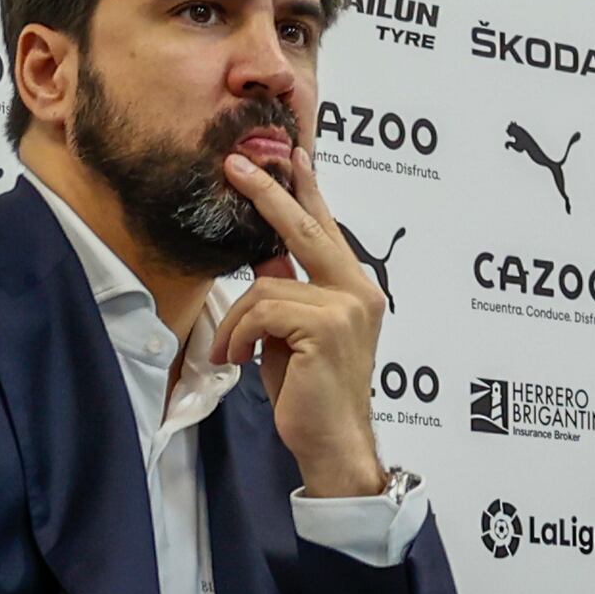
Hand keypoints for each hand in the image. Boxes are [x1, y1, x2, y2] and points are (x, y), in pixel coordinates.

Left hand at [212, 137, 388, 497]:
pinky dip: (241, 335)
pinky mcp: (327, 326)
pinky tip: (240, 360)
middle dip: (270, 194)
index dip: (306, 190)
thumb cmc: (311, 391)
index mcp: (356, 289)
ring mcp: (348, 307)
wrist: (331, 440)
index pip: (327, 230)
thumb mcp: (292, 330)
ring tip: (234, 352)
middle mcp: (360, 291)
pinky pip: (262, 309)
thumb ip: (287, 288)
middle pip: (307, 230)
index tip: (292, 153)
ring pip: (266, 284)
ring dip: (237, 321)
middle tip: (236, 164)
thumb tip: (264, 251)